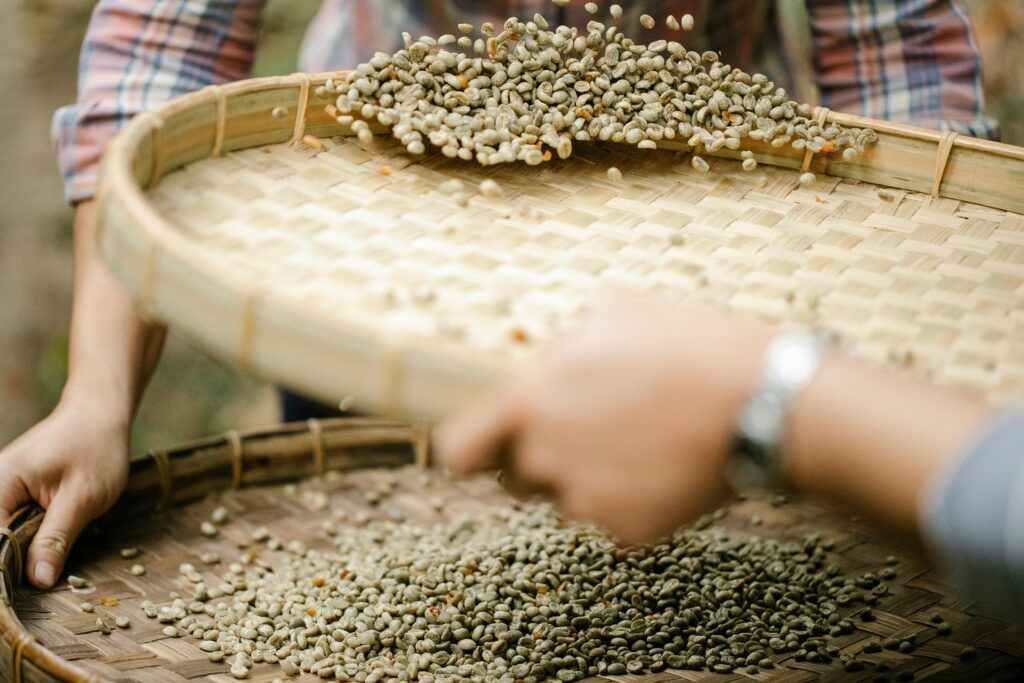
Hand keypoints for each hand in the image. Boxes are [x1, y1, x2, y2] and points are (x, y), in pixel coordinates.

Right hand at [0, 400, 128, 587]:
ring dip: (17, 556)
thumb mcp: (82, 498)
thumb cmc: (96, 448)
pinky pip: (10, 527)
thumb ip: (56, 539)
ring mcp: (0, 491)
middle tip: (39, 583)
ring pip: (2, 537)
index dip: (3, 571)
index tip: (15, 599)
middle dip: (9, 565)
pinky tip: (38, 557)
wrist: (99, 415)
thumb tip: (37, 581)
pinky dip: (22, 543)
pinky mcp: (11, 495)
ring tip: (39, 575)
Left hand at [436, 298, 772, 545]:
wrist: (762, 403)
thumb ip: (561, 346)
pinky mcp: (627, 531)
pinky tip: (667, 464)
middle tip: (592, 430)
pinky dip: (633, 499)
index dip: (470, 449)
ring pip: (567, 498)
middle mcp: (545, 459)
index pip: (458, 451)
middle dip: (540, 458)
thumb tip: (549, 361)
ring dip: (589, 477)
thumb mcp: (612, 313)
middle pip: (517, 476)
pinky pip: (613, 517)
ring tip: (642, 439)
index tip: (488, 445)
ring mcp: (586, 501)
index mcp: (529, 403)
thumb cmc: (687, 345)